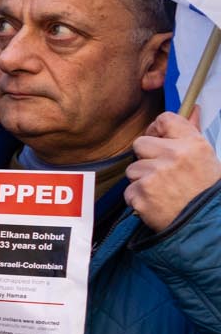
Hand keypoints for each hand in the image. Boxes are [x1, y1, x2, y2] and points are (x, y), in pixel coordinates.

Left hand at [126, 107, 216, 233]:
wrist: (205, 225)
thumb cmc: (205, 191)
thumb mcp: (206, 158)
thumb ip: (191, 134)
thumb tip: (193, 108)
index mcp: (192, 144)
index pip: (164, 119)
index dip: (157, 130)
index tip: (158, 140)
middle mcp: (174, 156)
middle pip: (140, 144)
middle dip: (146, 158)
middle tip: (160, 172)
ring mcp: (155, 175)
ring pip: (132, 169)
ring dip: (142, 180)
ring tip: (162, 191)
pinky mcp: (141, 194)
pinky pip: (129, 190)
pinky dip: (138, 198)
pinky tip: (156, 203)